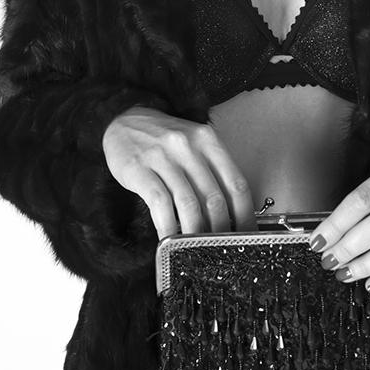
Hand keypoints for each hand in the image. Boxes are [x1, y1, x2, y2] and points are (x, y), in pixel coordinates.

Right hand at [102, 106, 256, 238]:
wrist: (123, 119)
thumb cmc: (163, 139)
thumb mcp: (194, 145)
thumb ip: (212, 172)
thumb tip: (231, 214)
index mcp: (208, 140)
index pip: (236, 183)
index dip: (245, 215)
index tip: (245, 235)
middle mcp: (188, 146)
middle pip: (214, 197)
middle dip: (220, 230)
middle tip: (220, 249)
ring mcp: (163, 156)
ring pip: (188, 203)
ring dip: (195, 233)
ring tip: (196, 249)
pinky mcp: (139, 168)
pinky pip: (159, 203)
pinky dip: (167, 226)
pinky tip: (169, 239)